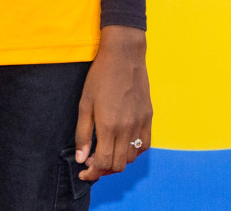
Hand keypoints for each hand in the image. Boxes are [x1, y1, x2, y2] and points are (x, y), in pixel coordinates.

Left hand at [75, 25, 151, 181]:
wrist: (124, 57)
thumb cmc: (100, 77)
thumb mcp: (85, 103)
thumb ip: (83, 133)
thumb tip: (82, 158)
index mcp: (109, 126)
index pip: (103, 163)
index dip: (93, 173)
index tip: (84, 172)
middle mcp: (127, 129)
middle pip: (118, 165)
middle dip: (103, 170)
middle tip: (92, 164)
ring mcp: (140, 124)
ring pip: (132, 158)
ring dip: (118, 161)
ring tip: (105, 153)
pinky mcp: (148, 118)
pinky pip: (145, 146)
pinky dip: (133, 152)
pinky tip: (122, 144)